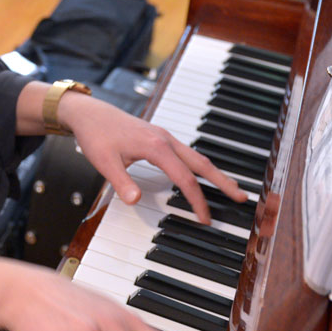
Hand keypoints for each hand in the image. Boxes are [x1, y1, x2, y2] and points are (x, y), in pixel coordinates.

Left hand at [61, 94, 247, 223]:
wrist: (89, 113)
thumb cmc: (96, 134)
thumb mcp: (104, 161)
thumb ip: (121, 181)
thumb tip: (136, 200)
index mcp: (156, 146)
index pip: (185, 178)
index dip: (197, 200)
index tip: (205, 218)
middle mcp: (165, 139)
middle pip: (201, 163)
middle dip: (223, 181)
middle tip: (242, 198)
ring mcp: (164, 137)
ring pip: (196, 156)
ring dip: (214, 173)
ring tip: (230, 188)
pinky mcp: (159, 137)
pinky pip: (187, 153)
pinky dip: (200, 166)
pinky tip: (202, 175)